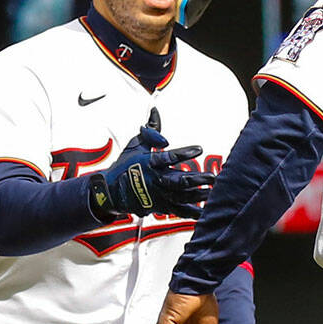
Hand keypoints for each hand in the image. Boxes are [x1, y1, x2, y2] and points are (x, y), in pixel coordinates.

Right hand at [99, 109, 214, 218]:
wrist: (111, 191)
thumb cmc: (125, 165)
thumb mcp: (135, 145)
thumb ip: (150, 131)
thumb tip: (155, 111)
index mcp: (148, 163)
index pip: (168, 157)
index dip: (184, 153)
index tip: (199, 148)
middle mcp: (154, 181)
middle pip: (177, 181)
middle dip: (196, 180)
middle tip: (211, 177)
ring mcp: (157, 196)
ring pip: (180, 197)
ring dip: (197, 195)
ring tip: (211, 190)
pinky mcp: (159, 207)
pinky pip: (177, 211)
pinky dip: (190, 212)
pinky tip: (204, 210)